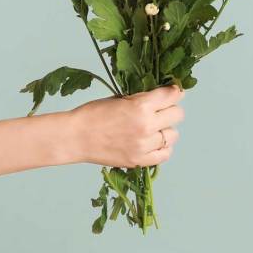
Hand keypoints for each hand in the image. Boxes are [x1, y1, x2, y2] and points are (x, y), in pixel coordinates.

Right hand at [67, 84, 184, 167]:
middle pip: (178, 115)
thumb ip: (143, 97)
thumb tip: (165, 94)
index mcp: (141, 106)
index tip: (174, 92)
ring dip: (166, 130)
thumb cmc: (93, 114)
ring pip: (173, 135)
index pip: (172, 95)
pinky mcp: (138, 160)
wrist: (74, 137)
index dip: (174, 92)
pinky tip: (154, 143)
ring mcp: (143, 145)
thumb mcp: (120, 98)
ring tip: (154, 128)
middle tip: (161, 111)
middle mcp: (146, 126)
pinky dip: (163, 148)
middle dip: (171, 110)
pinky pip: (165, 154)